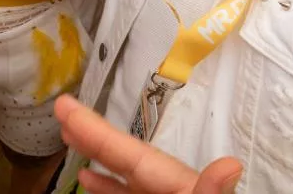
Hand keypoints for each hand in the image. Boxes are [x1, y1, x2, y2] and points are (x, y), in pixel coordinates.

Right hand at [55, 95, 242, 193]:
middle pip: (129, 161)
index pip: (135, 157)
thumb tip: (230, 165)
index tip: (65, 106)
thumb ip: (208, 193)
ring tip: (68, 136)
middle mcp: (171, 189)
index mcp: (183, 186)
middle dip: (96, 135)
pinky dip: (108, 187)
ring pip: (127, 179)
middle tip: (62, 108)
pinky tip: (88, 180)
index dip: (99, 132)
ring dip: (98, 158)